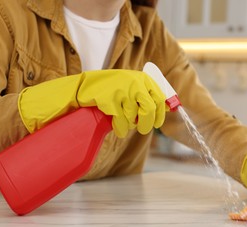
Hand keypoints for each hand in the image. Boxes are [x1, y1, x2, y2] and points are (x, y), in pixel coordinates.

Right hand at [19, 70, 165, 137]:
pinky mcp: (109, 99)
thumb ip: (145, 96)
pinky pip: (121, 121)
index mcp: (141, 78)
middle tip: (143, 130)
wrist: (81, 88)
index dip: (160, 113)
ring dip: (130, 126)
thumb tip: (165, 109)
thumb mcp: (129, 88)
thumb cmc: (109, 90)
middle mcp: (133, 82)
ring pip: (135, 117)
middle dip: (147, 123)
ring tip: (124, 125)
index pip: (159, 98)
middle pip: (149, 108)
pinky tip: (117, 128)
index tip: (157, 122)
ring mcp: (121, 90)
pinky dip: (120, 128)